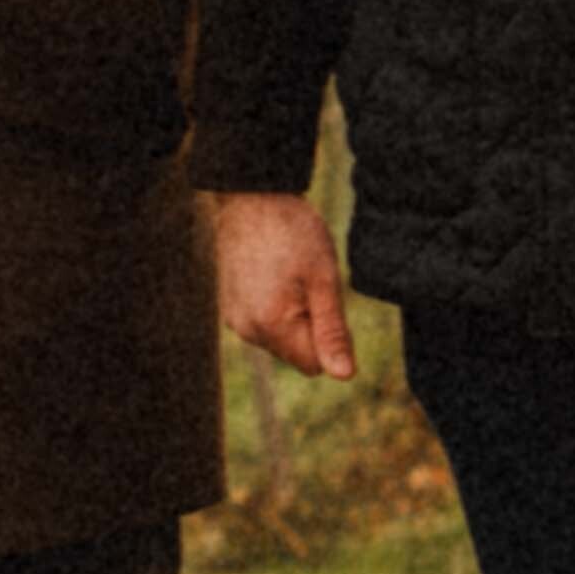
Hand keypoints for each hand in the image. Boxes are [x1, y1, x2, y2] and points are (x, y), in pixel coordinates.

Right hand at [212, 191, 361, 379]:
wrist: (252, 198)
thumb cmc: (294, 233)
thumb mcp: (324, 280)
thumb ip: (333, 332)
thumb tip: (344, 376)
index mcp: (272, 326)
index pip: (315, 365)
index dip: (328, 337)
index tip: (323, 298)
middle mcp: (247, 330)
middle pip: (296, 353)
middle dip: (309, 326)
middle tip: (307, 283)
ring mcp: (234, 319)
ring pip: (280, 338)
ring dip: (292, 316)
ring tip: (289, 274)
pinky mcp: (230, 307)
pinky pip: (263, 323)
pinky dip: (274, 306)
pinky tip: (274, 274)